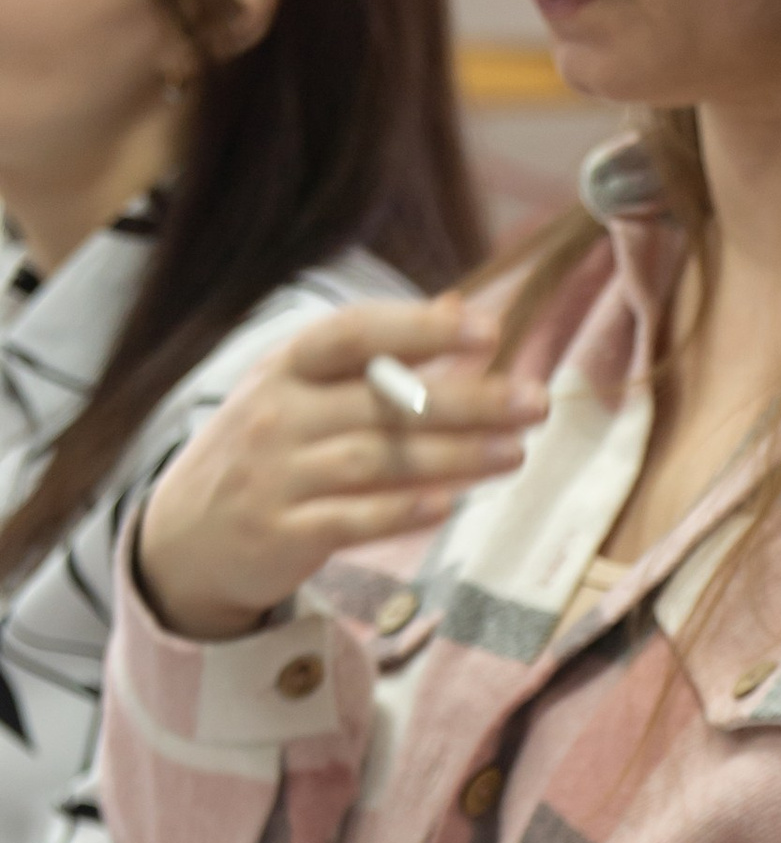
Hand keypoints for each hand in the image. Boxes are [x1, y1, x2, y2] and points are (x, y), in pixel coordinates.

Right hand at [136, 296, 548, 643]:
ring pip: (374, 461)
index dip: (419, 329)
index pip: (354, 334)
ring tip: (515, 453)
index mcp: (287, 368)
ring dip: (452, 456)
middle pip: (382, 403)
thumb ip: (379, 352)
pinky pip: (347, 521)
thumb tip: (458, 305)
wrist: (184, 537)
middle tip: (534, 403)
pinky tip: (448, 504)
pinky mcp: (280, 534)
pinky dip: (399, 511)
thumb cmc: (267, 449)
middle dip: (466, 401)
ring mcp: (275, 476)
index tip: (489, 330)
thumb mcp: (303, 388)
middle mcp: (278, 415)